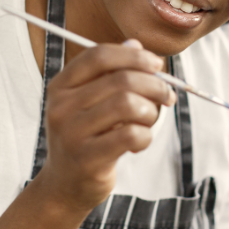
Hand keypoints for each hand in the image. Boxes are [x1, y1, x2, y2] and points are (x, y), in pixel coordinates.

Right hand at [32, 40, 175, 212]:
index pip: (99, 55)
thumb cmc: (86, 138)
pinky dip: (146, 136)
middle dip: (154, 86)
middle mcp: (61, 107)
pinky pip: (131, 135)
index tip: (157, 65)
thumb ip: (111, 73)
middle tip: (167, 97)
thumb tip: (135, 43)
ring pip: (128, 104)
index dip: (134, 56)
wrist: (65, 185)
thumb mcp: (90, 102)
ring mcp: (72, 133)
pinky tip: (140, 142)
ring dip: (151, 112)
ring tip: (149, 121)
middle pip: (120, 79)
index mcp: (61, 86)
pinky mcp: (87, 159)